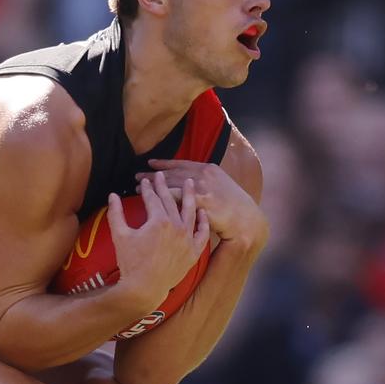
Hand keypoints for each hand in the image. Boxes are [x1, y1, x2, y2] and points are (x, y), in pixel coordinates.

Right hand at [108, 173, 209, 303]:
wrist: (144, 288)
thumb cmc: (130, 262)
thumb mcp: (120, 235)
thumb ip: (116, 213)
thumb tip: (112, 195)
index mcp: (158, 221)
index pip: (153, 198)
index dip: (147, 188)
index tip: (144, 180)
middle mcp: (176, 227)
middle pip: (171, 201)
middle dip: (165, 186)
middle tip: (161, 175)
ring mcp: (187, 239)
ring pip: (191, 212)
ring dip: (190, 196)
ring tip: (189, 182)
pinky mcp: (193, 252)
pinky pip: (202, 234)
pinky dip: (203, 222)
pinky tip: (202, 213)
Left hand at [140, 160, 267, 246]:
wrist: (247, 220)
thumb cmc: (233, 207)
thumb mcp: (220, 188)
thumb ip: (204, 183)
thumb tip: (188, 183)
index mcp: (209, 169)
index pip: (181, 163)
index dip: (164, 163)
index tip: (150, 163)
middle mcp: (205, 174)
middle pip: (172, 172)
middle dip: (153, 174)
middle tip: (137, 176)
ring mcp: (203, 186)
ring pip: (170, 183)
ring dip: (152, 185)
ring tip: (136, 187)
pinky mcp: (201, 200)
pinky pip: (175, 197)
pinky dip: (160, 197)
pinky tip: (149, 199)